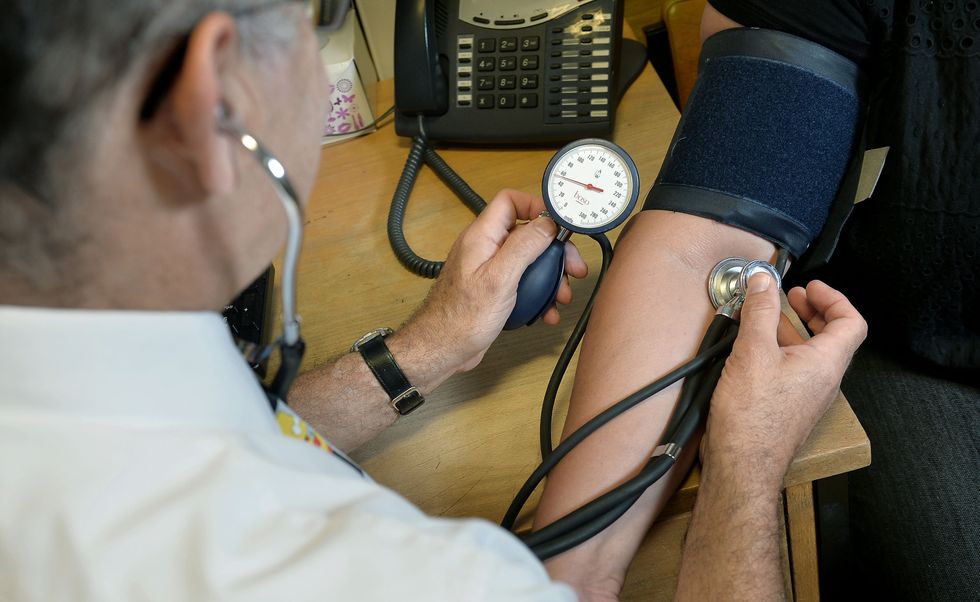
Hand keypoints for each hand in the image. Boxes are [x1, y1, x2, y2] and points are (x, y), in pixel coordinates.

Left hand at [401, 189, 587, 373]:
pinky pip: (522, 283)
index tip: (560, 225)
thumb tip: (547, 224)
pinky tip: (546, 311)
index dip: (537, 206)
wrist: (442, 349)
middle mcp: (485, 249)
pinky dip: (538, 295)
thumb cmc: (461, 318)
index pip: (510, 202)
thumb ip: (523, 246)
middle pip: (526, 234)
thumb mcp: (499, 279)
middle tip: (573, 268)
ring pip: (528, 261)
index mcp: (482, 237)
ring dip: (550, 277)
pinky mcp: (493, 290)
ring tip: (562, 295)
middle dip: (553, 250)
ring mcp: (489, 270)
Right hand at [701, 275, 866, 487]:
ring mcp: (807, 396)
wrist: (742, 465)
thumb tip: (763, 281)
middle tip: (791, 296)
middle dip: (812, 311)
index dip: (834, 298)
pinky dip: (780, 351)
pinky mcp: (789, 407)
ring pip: (810, 354)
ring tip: (765, 318)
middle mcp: (823, 380)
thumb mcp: (753, 352)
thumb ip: (760, 312)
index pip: (851, 322)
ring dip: (792, 330)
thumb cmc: (752, 417)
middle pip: (832, 336)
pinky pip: (794, 370)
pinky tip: (753, 349)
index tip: (809, 287)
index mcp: (826, 363)